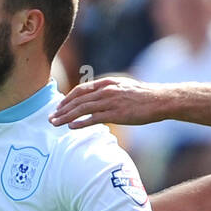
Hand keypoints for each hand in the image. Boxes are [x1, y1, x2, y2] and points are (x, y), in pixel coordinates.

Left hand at [50, 76, 171, 128]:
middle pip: (78, 100)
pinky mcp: (116, 114)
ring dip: (66, 116)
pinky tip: (71, 127)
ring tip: (55, 124)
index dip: (67, 99)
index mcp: (107, 83)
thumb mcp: (124, 88)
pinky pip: (94, 118)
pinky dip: (81, 122)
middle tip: (50, 118)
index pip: (81, 90)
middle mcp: (106, 90)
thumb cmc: (144, 97)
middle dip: (62, 109)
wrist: (160, 100)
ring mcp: (111, 102)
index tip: (59, 107)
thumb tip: (99, 98)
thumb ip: (109, 91)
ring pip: (82, 109)